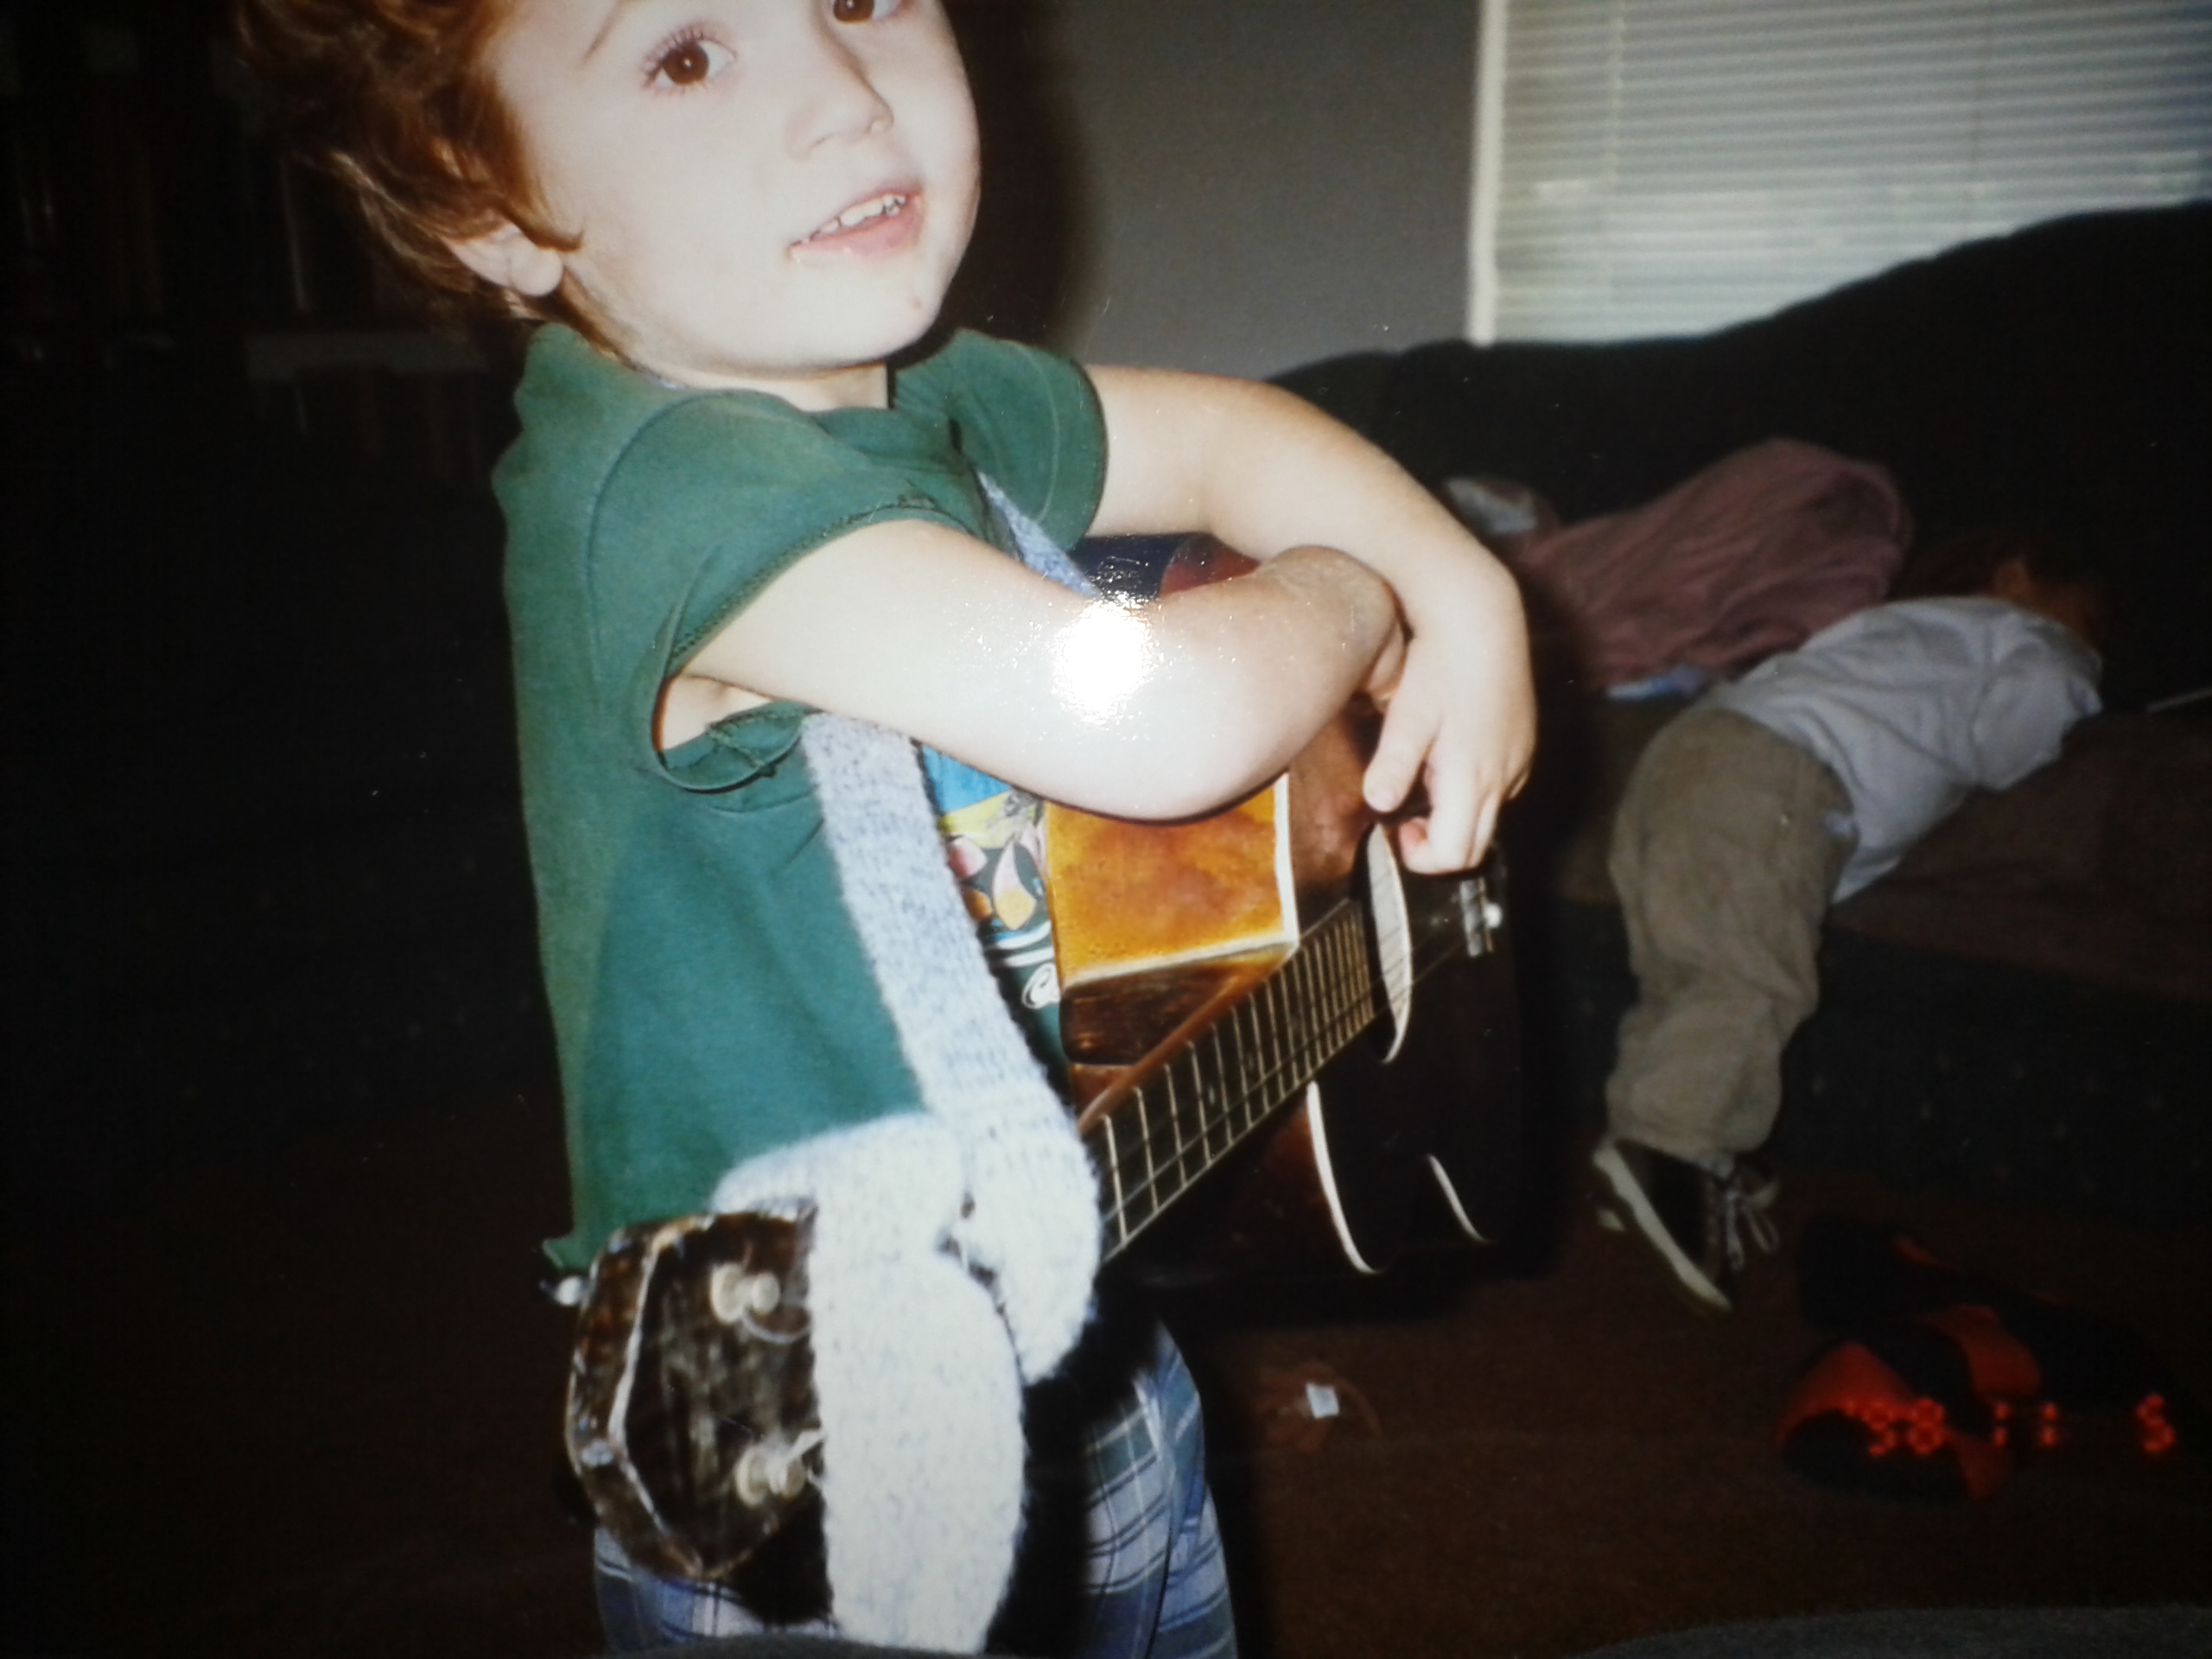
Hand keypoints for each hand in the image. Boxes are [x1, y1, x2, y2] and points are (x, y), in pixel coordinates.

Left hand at [1358, 561, 1534, 873]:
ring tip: (1426, 775)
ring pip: (1490, 816)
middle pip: (1477, 847)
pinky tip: (1450, 754)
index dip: (1423, 858)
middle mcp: (1504, 777)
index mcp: (1472, 776)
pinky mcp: (1524, 745)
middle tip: (1407, 818)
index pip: (1456, 854)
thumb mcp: (1407, 714)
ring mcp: (1519, 761)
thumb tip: (1378, 804)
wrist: (1481, 619)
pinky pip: (1502, 787)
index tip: (1398, 830)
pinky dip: (1475, 790)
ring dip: (1456, 815)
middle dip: (1440, 844)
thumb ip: (1392, 764)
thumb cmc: (1439, 665)